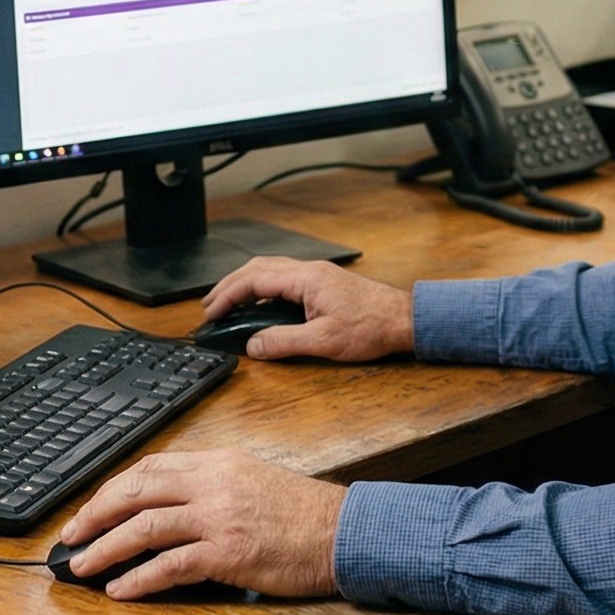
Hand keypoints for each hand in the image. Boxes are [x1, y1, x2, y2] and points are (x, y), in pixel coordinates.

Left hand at [58, 448, 345, 598]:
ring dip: (105, 548)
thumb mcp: (252, 480)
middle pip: (136, 490)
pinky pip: (170, 564)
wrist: (343, 532)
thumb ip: (211, 486)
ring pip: (144, 526)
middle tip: (70, 537)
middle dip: (95, 515)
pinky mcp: (228, 552)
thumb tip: (165, 508)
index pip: (150, 467)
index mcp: (218, 462)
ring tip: (82, 567)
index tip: (91, 509)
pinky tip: (121, 589)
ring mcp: (219, 517)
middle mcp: (213, 483)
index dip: (112, 489)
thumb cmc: (302, 514)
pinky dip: (139, 578)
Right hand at [203, 256, 412, 361]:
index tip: (210, 312)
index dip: (227, 295)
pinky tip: (260, 306)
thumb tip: (253, 345)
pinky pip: (284, 280)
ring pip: (270, 271)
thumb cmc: (372, 326)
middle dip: (229, 286)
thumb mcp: (324, 341)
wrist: (404, 320)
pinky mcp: (324, 284)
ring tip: (228, 304)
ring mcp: (317, 276)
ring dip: (246, 285)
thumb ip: (284, 342)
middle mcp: (309, 271)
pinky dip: (264, 289)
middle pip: (258, 269)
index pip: (254, 280)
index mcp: (306, 279)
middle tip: (210, 306)